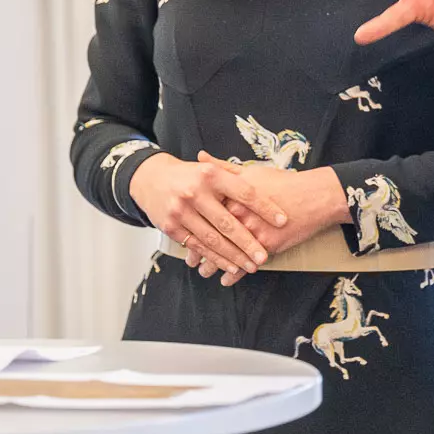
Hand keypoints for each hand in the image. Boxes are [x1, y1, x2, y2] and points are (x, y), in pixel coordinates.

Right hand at [128, 152, 285, 278]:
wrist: (150, 179)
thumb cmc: (189, 175)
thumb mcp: (210, 169)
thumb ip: (235, 177)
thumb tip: (268, 183)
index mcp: (211, 174)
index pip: (244, 192)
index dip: (265, 207)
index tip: (282, 220)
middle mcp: (195, 192)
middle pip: (228, 221)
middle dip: (248, 242)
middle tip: (264, 255)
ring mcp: (181, 211)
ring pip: (212, 238)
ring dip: (233, 255)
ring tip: (251, 265)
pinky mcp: (172, 227)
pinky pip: (198, 246)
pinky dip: (215, 258)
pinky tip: (229, 265)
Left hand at [194, 162, 351, 284]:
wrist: (315, 197)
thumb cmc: (284, 182)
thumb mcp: (252, 171)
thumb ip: (223, 167)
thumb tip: (200, 157)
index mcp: (233, 195)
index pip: (206, 212)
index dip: (193, 223)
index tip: (182, 230)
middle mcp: (240, 215)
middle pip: (213, 235)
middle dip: (200, 249)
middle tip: (190, 259)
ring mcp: (253, 232)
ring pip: (227, 253)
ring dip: (214, 265)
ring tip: (203, 271)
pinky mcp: (267, 246)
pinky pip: (246, 264)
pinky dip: (235, 274)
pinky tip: (226, 280)